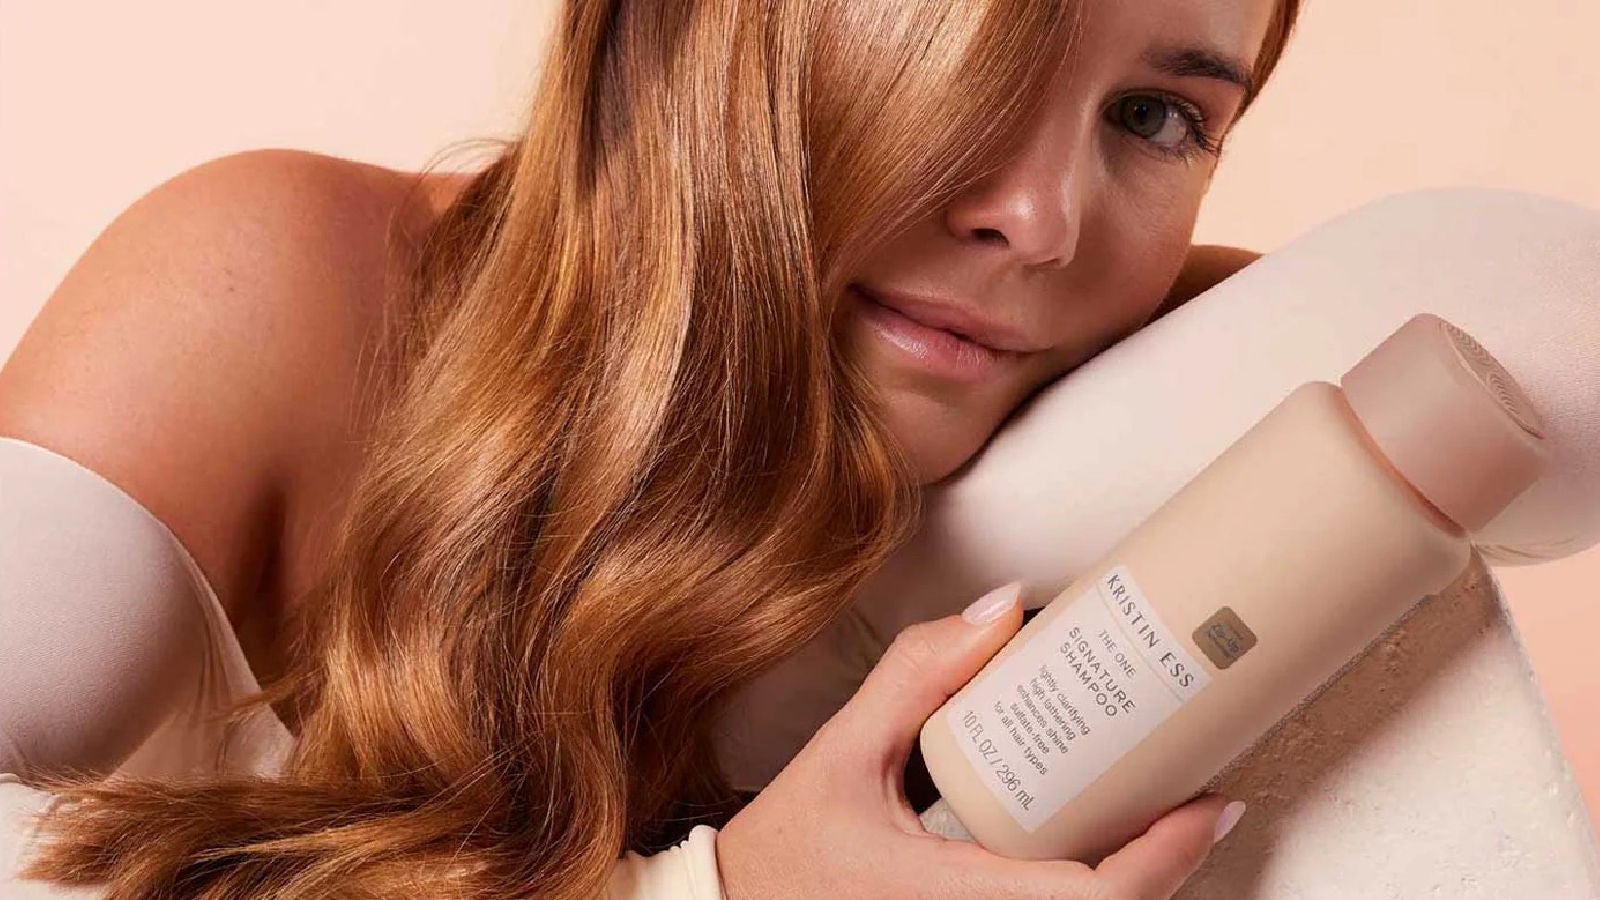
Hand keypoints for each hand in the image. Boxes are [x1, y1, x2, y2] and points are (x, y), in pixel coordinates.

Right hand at [716, 582, 1242, 898]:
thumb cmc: (787, 852)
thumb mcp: (841, 751)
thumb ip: (915, 677)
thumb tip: (1001, 609)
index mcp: (953, 896)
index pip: (1093, 899)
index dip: (1167, 857)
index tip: (1210, 805)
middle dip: (1172, 863)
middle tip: (1202, 798)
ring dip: (1141, 879)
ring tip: (1167, 816)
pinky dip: (1098, 890)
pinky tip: (1104, 850)